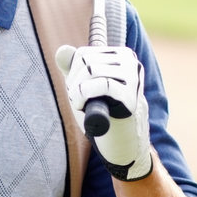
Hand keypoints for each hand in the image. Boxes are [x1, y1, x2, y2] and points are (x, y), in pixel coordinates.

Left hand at [55, 44, 151, 180]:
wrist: (124, 145)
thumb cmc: (105, 114)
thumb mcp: (85, 86)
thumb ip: (73, 68)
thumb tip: (62, 51)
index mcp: (122, 56)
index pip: (84, 54)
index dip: (72, 75)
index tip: (80, 92)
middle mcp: (131, 63)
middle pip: (86, 61)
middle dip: (74, 83)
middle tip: (81, 101)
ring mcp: (133, 79)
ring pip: (91, 70)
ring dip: (76, 91)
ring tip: (83, 106)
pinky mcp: (131, 97)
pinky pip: (100, 84)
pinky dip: (83, 95)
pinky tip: (83, 108)